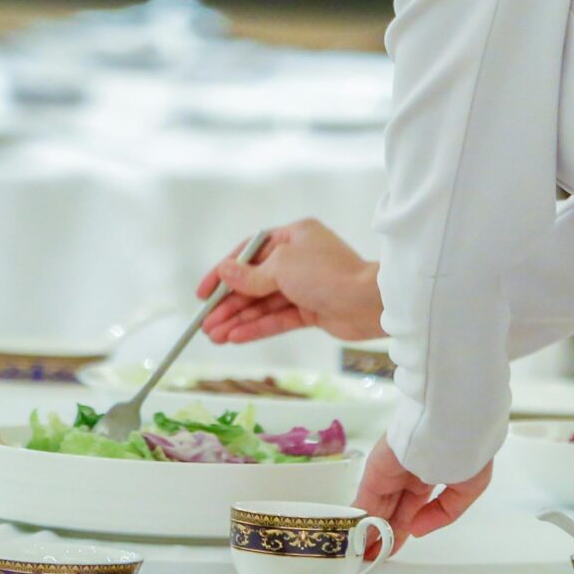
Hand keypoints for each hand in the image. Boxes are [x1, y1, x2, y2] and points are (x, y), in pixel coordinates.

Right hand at [195, 218, 384, 343]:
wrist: (369, 302)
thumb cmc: (327, 273)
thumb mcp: (282, 267)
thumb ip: (251, 275)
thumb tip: (224, 272)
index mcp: (293, 236)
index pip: (250, 252)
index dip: (224, 272)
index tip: (203, 292)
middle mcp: (298, 259)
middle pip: (254, 282)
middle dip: (229, 303)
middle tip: (205, 323)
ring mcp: (304, 286)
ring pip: (264, 304)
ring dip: (238, 319)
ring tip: (214, 336)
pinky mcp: (312, 310)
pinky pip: (278, 318)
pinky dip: (257, 327)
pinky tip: (235, 338)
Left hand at [356, 440, 493, 551]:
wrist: (450, 422)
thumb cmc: (466, 450)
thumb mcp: (469, 487)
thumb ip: (445, 512)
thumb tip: (417, 529)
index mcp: (433, 472)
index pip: (413, 506)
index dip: (404, 529)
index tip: (394, 549)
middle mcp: (409, 473)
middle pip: (392, 510)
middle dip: (384, 534)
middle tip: (372, 558)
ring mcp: (391, 472)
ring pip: (377, 507)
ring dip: (369, 532)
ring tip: (360, 557)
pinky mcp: (375, 471)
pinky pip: (365, 499)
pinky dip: (359, 519)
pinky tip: (354, 538)